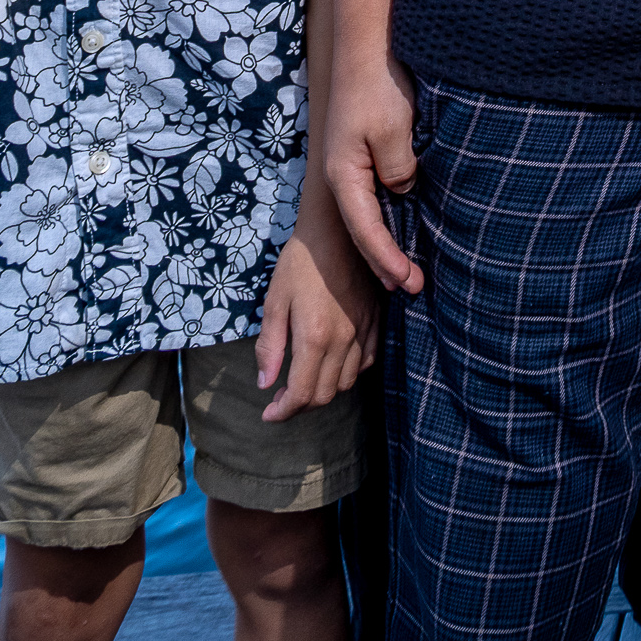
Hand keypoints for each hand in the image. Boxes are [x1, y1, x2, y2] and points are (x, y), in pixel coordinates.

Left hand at [256, 193, 381, 419]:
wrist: (335, 228)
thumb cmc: (299, 263)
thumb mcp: (274, 302)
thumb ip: (269, 346)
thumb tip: (265, 384)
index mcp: (315, 336)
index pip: (302, 395)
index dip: (283, 412)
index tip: (269, 412)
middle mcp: (343, 339)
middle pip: (325, 394)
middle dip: (300, 405)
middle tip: (281, 399)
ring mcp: (363, 329)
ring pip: (347, 382)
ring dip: (324, 390)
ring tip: (305, 381)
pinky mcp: (375, 318)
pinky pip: (367, 361)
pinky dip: (349, 372)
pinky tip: (333, 363)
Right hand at [326, 54, 423, 294]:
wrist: (368, 42)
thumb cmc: (379, 84)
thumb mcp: (394, 131)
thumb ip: (398, 169)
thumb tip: (403, 193)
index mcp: (342, 175)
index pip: (365, 231)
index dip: (388, 259)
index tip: (408, 283)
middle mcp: (340, 174)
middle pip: (361, 229)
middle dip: (385, 260)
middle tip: (412, 288)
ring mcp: (349, 163)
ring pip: (368, 212)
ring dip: (387, 239)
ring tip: (407, 270)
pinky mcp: (362, 150)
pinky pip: (375, 192)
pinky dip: (389, 213)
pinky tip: (406, 222)